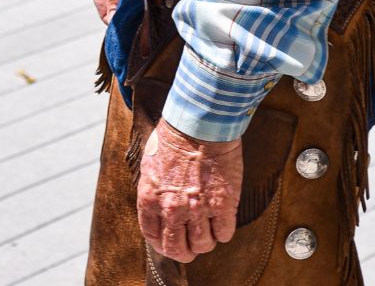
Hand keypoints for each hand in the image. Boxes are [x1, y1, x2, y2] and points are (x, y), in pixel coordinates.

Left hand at [137, 118, 242, 262]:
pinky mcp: (223, 205)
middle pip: (177, 250)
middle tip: (191, 245)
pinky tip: (221, 219)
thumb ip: (154, 191)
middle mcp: (171, 208)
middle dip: (185, 252)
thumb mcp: (150, 164)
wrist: (198, 124)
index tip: (169, 242)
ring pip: (203, 246)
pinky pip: (224, 234)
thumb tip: (159, 209)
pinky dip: (223, 231)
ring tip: (207, 228)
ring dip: (206, 240)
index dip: (162, 244)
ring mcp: (197, 209)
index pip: (152, 236)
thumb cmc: (173, 138)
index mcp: (150, 197)